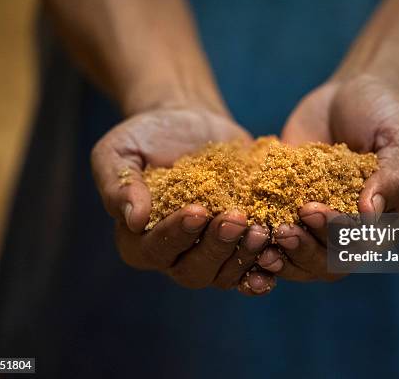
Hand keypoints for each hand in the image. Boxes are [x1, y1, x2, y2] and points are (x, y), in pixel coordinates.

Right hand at [91, 104, 275, 294]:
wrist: (190, 124)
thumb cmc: (148, 136)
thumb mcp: (120, 151)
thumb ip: (119, 184)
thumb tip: (134, 220)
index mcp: (138, 241)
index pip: (155, 250)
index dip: (176, 234)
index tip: (197, 210)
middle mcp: (174, 256)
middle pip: (194, 271)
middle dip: (217, 247)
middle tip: (237, 218)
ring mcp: (209, 254)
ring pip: (226, 274)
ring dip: (245, 258)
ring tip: (263, 231)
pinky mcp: (238, 244)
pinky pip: (252, 268)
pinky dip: (266, 267)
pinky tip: (279, 254)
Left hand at [259, 76, 398, 280]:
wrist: (350, 93)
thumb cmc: (386, 112)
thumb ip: (392, 176)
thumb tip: (370, 215)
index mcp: (388, 221)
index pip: (362, 246)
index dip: (335, 237)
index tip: (310, 210)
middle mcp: (355, 231)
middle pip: (330, 263)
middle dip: (304, 250)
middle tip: (282, 229)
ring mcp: (321, 224)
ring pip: (302, 258)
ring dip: (281, 254)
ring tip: (259, 237)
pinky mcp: (292, 210)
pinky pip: (278, 236)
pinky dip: (261, 241)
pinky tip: (242, 232)